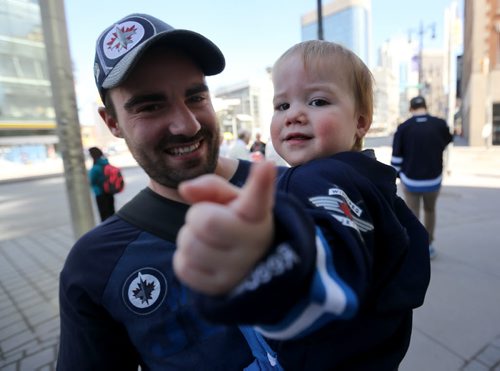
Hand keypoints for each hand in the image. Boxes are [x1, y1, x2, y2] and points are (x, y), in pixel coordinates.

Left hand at [174, 161, 275, 294]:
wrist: (247, 264)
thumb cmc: (237, 222)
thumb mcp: (232, 200)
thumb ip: (211, 186)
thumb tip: (184, 189)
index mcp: (257, 214)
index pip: (258, 197)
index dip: (261, 181)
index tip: (266, 165)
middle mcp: (253, 243)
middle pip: (204, 220)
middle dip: (196, 216)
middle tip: (209, 220)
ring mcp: (237, 269)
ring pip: (188, 245)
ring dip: (189, 238)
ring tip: (207, 241)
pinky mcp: (219, 288)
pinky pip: (183, 267)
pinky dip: (185, 259)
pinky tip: (203, 258)